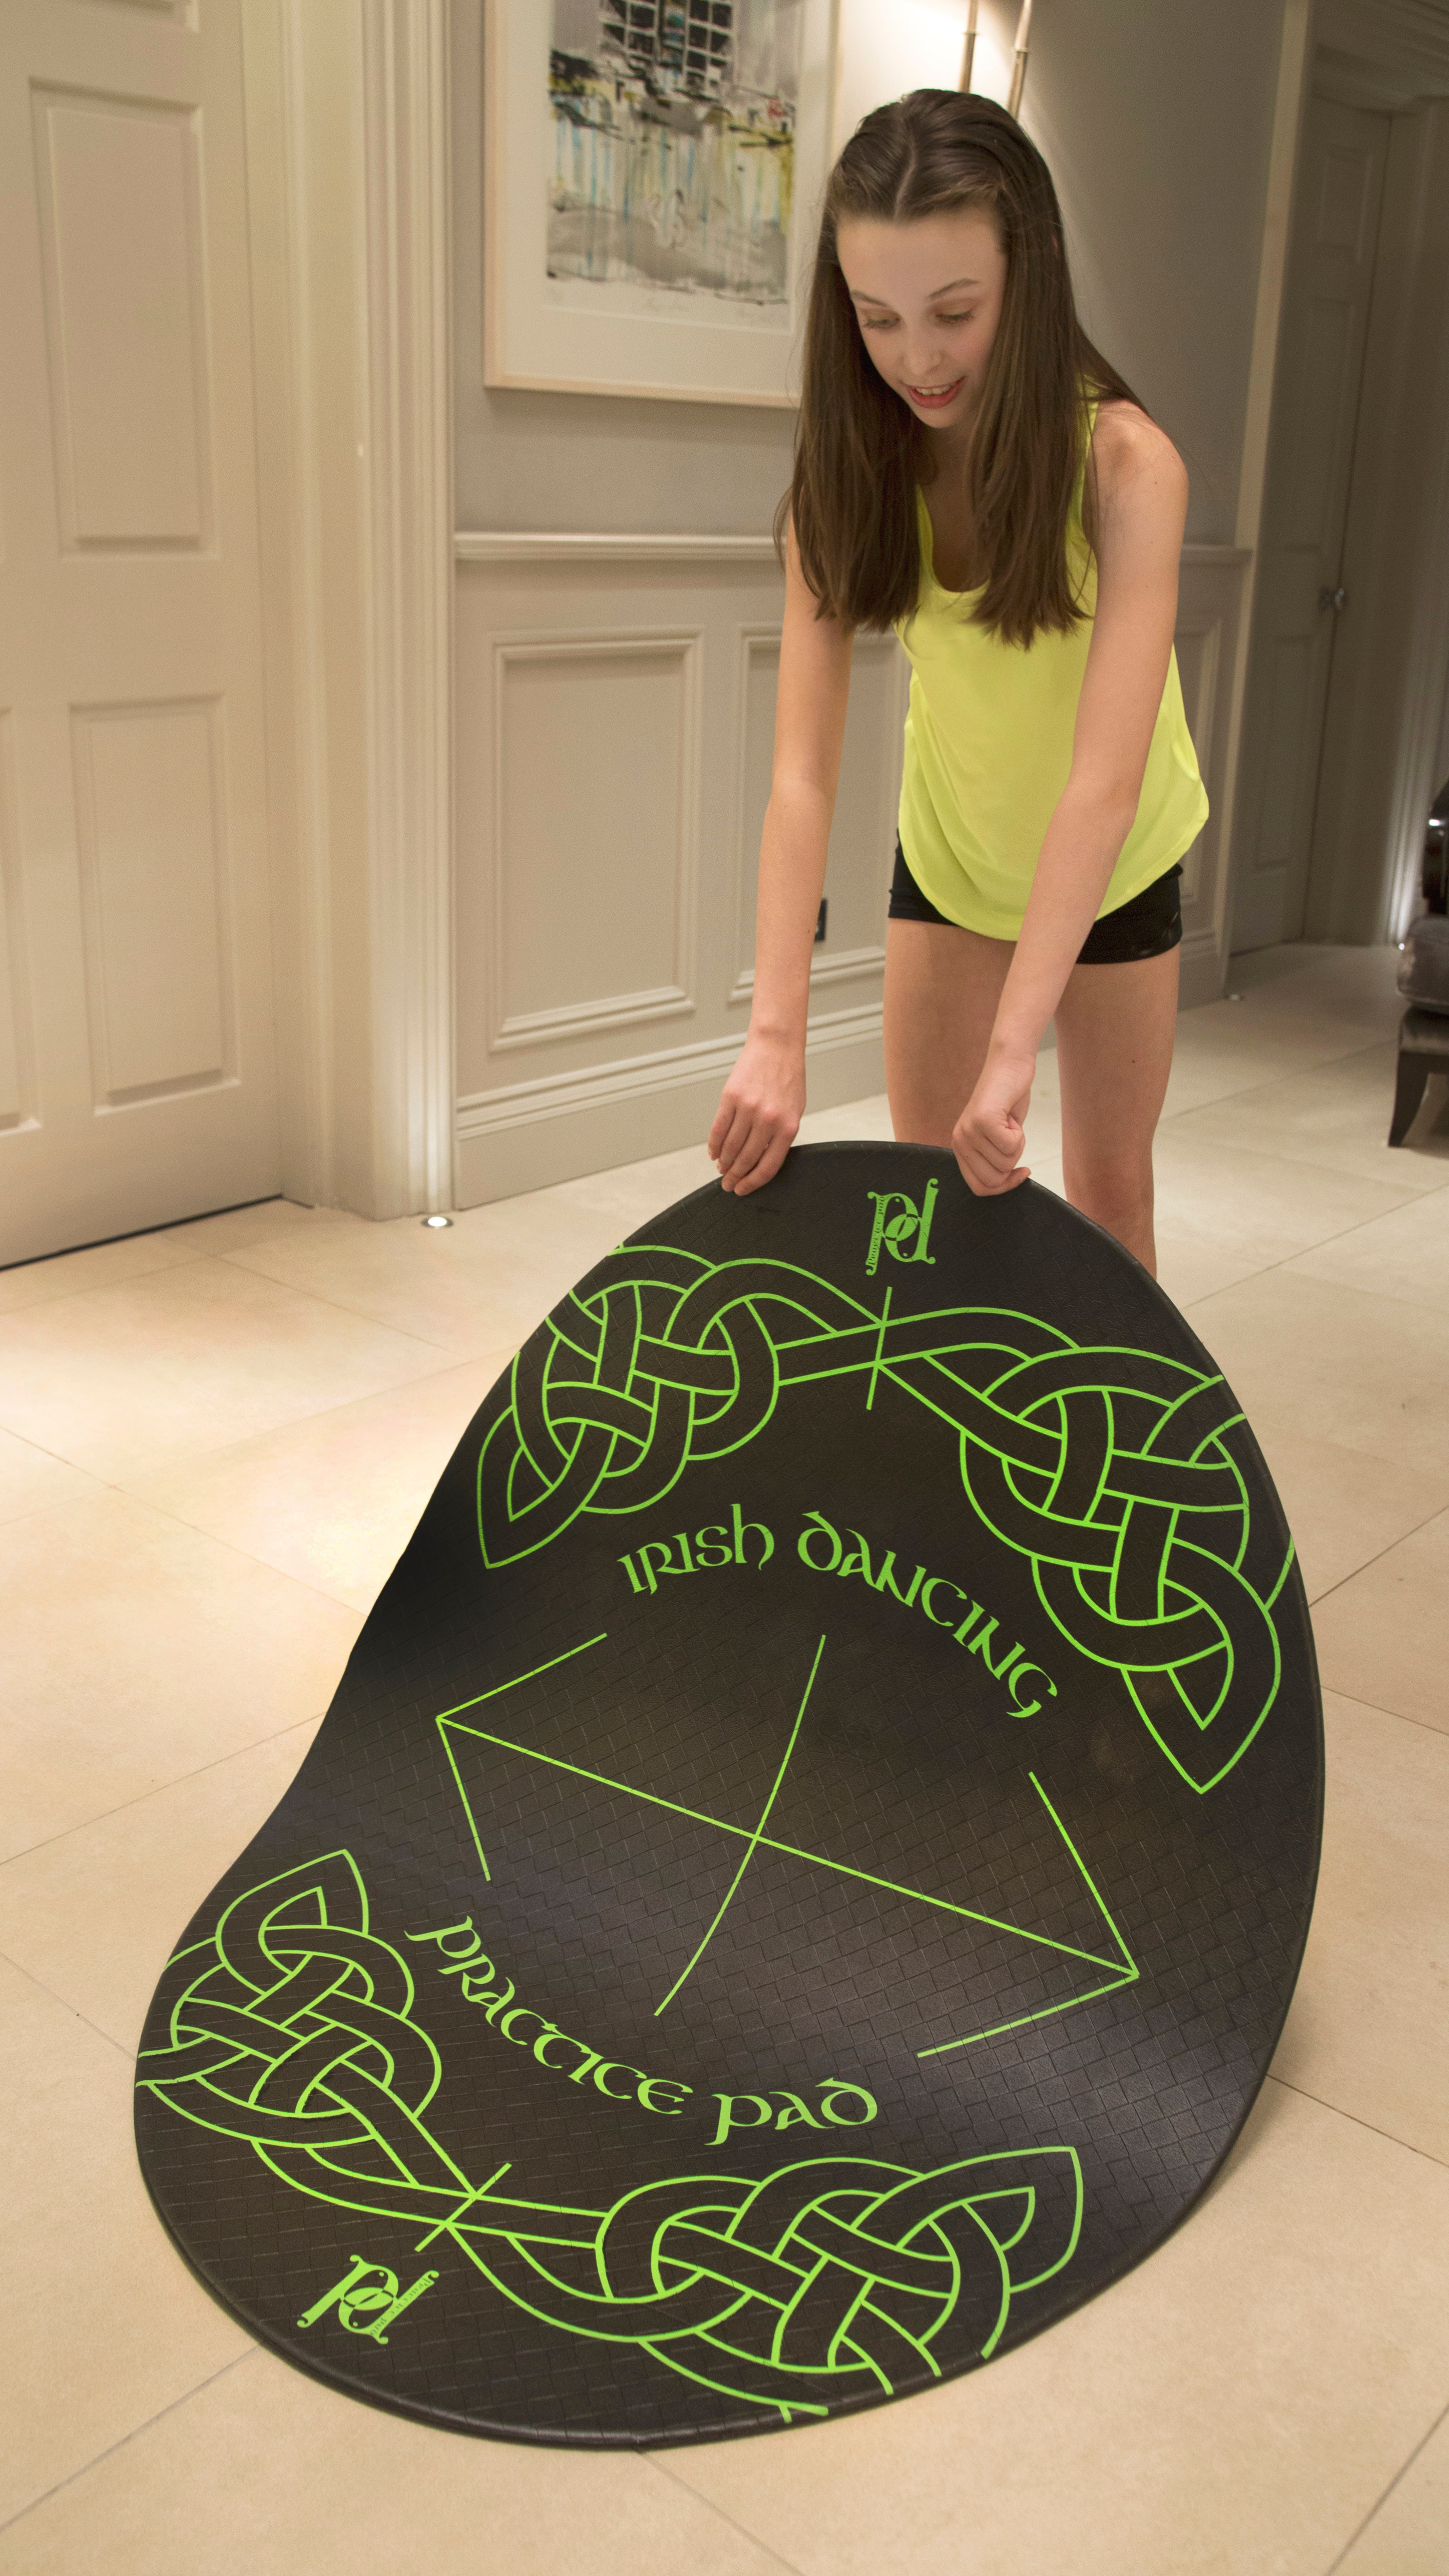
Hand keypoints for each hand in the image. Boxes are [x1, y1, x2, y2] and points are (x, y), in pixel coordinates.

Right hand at [709, 1032, 804, 1195]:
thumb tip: (760, 1162)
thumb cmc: (788, 1079)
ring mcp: (748, 1108)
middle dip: (734, 1176)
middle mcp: (767, 1120)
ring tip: (720, 1169)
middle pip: (746, 1159)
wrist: (777, 1048)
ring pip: (730, 1147)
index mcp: (787, 1127)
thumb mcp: (794, 1111)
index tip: (742, 1189)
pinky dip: (714, 1145)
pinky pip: (718, 1129)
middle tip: (727, 1184)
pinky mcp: (730, 1097)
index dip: (753, 1182)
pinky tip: (713, 1153)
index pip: (768, 1166)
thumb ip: (780, 1136)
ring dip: (723, 1163)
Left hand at [952, 1046, 1034, 1195]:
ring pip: (1005, 1163)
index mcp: (960, 1149)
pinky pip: (1011, 1147)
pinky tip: (1011, 1116)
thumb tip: (1007, 1182)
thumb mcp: (997, 1138)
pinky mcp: (983, 1121)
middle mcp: (959, 1142)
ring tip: (1009, 1122)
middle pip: (994, 1180)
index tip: (1021, 1172)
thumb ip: (995, 1160)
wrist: (1009, 1066)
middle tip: (1011, 1136)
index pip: (980, 1188)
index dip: (1004, 1186)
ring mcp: (969, 1132)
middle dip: (1012, 1163)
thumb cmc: (1007, 1101)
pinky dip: (1020, 1134)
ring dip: (1017, 1144)